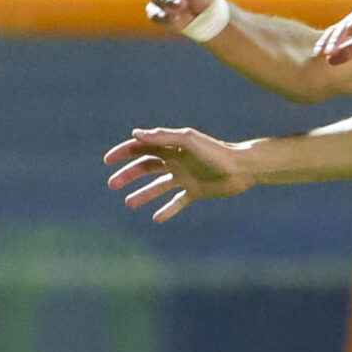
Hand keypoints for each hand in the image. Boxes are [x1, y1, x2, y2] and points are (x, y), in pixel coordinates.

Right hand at [104, 128, 254, 218]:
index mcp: (173, 147)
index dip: (124, 153)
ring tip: (128, 203)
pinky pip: (177, 202)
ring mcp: (186, 177)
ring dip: (143, 193)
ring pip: (158, 186)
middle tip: (113, 185)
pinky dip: (167, 210)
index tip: (108, 162)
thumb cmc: (217, 151)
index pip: (143, 148)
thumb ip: (163, 136)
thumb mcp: (188, 140)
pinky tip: (156, 217)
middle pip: (146, 167)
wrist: (243, 168)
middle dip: (128, 175)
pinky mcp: (196, 191)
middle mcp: (177, 161)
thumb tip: (136, 134)